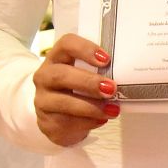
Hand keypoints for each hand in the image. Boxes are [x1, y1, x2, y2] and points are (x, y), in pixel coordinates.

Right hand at [32, 32, 118, 146]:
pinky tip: (101, 120)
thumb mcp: (85, 76)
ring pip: (63, 102)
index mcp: (56, 58)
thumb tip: (125, 76)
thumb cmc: (77, 91)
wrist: (61, 119)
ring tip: (112, 109)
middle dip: (88, 82)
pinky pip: (66, 122)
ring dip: (91, 106)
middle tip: (111, 88)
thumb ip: (99, 72)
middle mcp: (44, 77)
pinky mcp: (46, 123)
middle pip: (61, 75)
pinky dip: (88, 122)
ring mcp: (42, 101)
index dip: (85, 49)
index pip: (66, 44)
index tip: (106, 59)